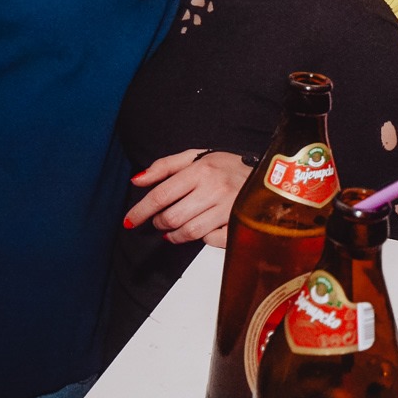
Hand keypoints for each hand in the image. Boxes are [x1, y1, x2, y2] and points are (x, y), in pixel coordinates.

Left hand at [124, 150, 249, 246]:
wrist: (268, 175)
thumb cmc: (228, 167)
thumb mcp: (195, 157)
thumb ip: (164, 167)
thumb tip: (137, 180)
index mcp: (201, 170)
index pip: (161, 195)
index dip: (141, 210)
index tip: (129, 221)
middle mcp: (214, 189)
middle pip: (172, 217)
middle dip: (159, 223)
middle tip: (159, 220)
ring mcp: (228, 209)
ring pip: (189, 232)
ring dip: (175, 235)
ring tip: (174, 229)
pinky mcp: (238, 225)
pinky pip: (211, 241)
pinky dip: (202, 239)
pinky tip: (202, 230)